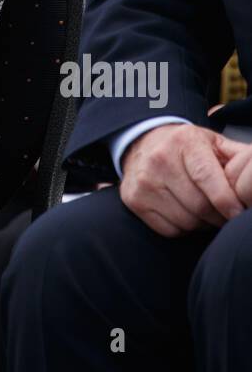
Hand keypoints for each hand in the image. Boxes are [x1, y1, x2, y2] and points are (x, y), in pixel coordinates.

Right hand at [119, 123, 245, 235]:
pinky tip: (185, 213)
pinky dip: (182, 228)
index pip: (207, 179)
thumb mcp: (211, 142)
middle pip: (198, 205)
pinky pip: (168, 230)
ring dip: (201, 223)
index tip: (238, 213)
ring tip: (204, 211)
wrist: (142, 142)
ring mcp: (143, 181)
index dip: (227, 202)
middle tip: (224, 213)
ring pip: (185, 221)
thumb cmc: (185, 147)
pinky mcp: (133, 200)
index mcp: (184, 141)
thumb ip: (236, 158)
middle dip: (217, 215)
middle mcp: (159, 159)